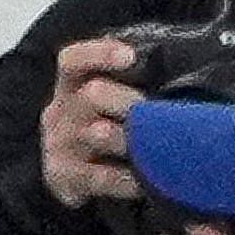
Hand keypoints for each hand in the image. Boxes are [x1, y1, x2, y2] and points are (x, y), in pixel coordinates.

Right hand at [41, 38, 144, 210]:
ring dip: (131, 138)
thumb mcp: (106, 102)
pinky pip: (99, 177)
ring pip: (98, 134)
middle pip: (92, 95)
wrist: (72, 180)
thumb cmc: (101, 128)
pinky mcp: (62, 176)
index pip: (74, 60)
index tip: (130, 57)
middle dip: (127, 100)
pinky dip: (125, 179)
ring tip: (154, 145)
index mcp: (70, 85)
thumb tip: (176, 64)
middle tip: (151, 110)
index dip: (100, 54)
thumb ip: (128, 83)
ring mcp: (59, 144)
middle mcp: (60, 111)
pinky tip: (142, 181)